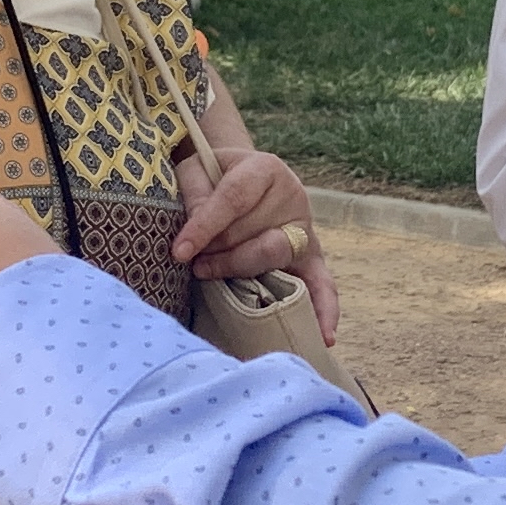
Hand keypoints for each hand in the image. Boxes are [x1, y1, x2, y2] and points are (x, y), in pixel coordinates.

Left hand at [171, 146, 338, 344]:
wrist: (244, 179)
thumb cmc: (215, 177)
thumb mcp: (197, 169)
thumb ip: (194, 191)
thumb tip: (196, 230)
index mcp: (265, 168)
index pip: (234, 198)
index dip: (205, 226)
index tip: (180, 252)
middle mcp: (292, 196)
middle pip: (251, 231)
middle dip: (214, 248)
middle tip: (192, 258)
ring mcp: (304, 229)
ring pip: (273, 255)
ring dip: (237, 268)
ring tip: (210, 273)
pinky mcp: (312, 257)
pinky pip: (324, 285)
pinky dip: (325, 310)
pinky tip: (324, 336)